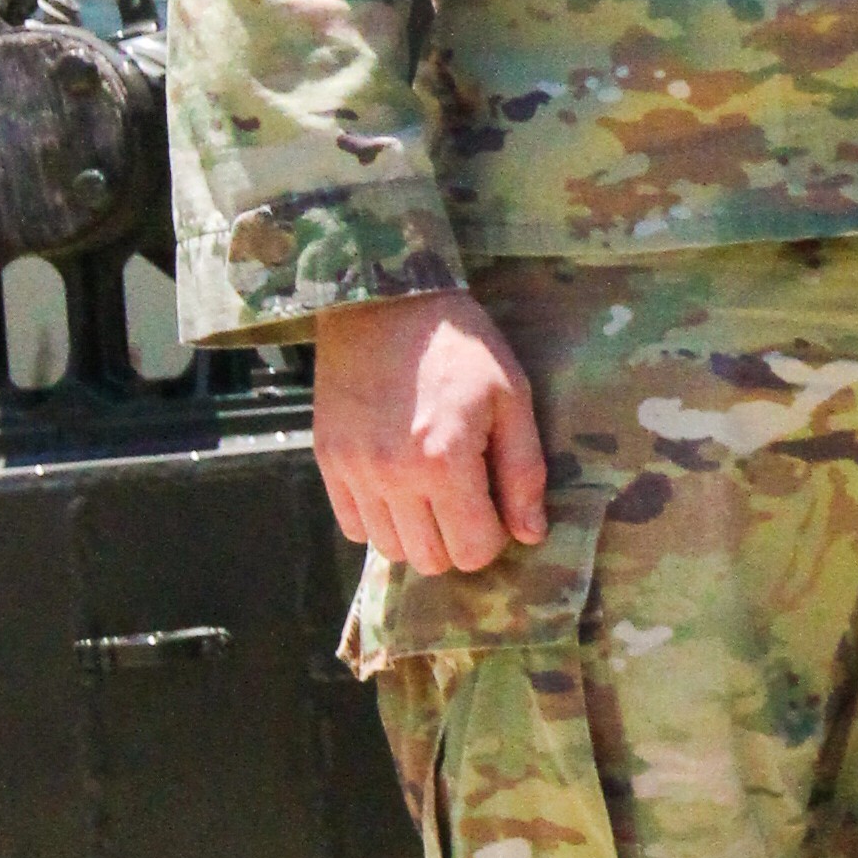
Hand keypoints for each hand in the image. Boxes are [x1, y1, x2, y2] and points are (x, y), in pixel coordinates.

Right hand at [312, 289, 548, 575]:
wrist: (384, 298)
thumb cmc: (460, 345)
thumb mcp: (511, 397)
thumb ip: (523, 471)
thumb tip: (530, 534)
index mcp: (444, 461)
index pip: (473, 551)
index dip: (493, 536)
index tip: (495, 503)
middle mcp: (392, 475)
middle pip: (430, 560)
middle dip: (456, 539)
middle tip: (466, 497)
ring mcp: (354, 470)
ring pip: (389, 549)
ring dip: (417, 533)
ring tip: (430, 490)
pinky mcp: (327, 459)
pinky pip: (353, 526)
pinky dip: (379, 519)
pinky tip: (397, 486)